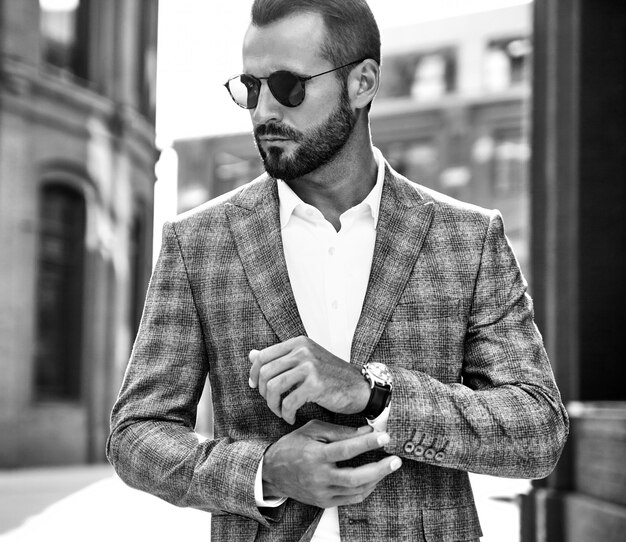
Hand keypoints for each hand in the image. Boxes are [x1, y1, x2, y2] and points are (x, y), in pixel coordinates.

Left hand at [249, 336, 369, 423]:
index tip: (254, 386)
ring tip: (280, 412)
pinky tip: (291, 417)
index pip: (263, 356)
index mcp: (298, 343)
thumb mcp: (305, 361)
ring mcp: (310, 367)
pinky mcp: (315, 385)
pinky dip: (286, 414)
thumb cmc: (331, 376)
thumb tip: (252, 354)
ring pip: (273, 387)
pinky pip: (288, 402)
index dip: (254, 373)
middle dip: (262, 392)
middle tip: (271, 402)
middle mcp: (303, 351)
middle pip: (265, 372)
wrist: (359, 387)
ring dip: (272, 405)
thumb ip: (279, 358)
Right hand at [262, 420, 401, 507]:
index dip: (367, 443)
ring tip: (388, 466)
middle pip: (355, 477)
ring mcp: (321, 493)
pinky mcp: (324, 502)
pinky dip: (365, 488)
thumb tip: (366, 430)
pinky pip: (350, 499)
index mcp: (315, 455)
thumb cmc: (293, 445)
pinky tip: (373, 477)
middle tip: (396, 459)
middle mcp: (319, 477)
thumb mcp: (312, 429)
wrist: (272, 472)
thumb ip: (339, 431)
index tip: (384, 436)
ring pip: (356, 490)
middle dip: (379, 469)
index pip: (346, 449)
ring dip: (376, 478)